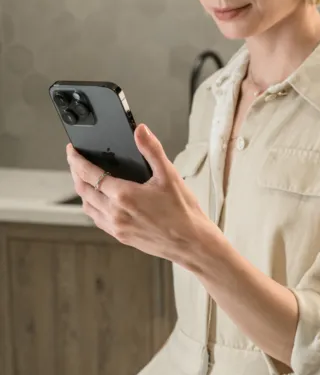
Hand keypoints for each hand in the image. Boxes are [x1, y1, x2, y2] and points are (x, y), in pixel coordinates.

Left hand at [66, 124, 218, 264]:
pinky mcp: (122, 237)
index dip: (76, 160)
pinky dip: (93, 207)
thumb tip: (140, 131)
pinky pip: (97, 220)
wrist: (192, 243)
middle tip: (76, 162)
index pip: (89, 174)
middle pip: (83, 190)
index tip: (72, 151)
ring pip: (87, 206)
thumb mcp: (170, 176)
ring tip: (86, 180)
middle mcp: (116, 212)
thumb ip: (152, 150)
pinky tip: (101, 202)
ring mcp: (117, 227)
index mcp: (125, 195)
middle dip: (76, 173)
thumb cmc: (184, 213)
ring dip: (82, 191)